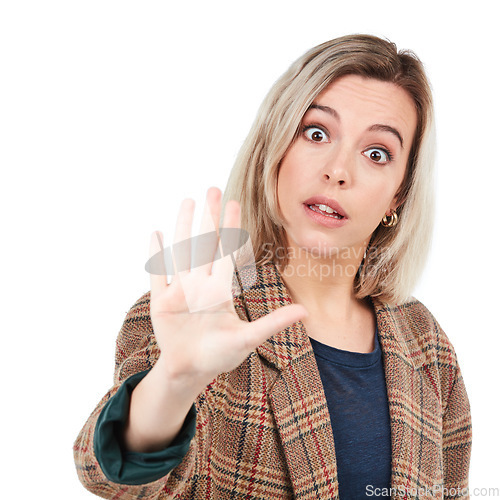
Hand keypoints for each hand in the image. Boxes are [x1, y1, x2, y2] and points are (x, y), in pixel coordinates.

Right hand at [149, 187, 306, 387]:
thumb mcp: (247, 339)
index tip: (235, 203)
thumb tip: (305, 311)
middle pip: (205, 244)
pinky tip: (156, 233)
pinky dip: (156, 255)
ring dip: (184, 227)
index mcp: (220, 291)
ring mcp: (180, 291)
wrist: (190, 370)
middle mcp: (201, 285)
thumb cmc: (220, 356)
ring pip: (182, 251)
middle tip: (213, 188)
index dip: (231, 227)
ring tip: (188, 202)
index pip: (226, 252)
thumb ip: (273, 324)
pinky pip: (158, 274)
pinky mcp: (161, 302)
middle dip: (209, 217)